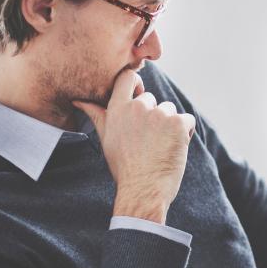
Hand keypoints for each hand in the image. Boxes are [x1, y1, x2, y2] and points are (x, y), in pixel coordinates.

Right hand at [73, 70, 195, 223]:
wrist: (142, 189)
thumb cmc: (124, 166)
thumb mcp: (106, 138)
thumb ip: (97, 114)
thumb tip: (79, 100)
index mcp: (117, 109)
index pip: (127, 77)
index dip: (136, 83)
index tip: (139, 94)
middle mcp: (138, 108)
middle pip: (152, 100)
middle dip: (153, 117)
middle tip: (148, 142)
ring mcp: (159, 114)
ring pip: (170, 110)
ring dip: (169, 125)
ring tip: (160, 147)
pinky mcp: (178, 123)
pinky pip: (187, 120)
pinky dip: (185, 133)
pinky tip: (174, 149)